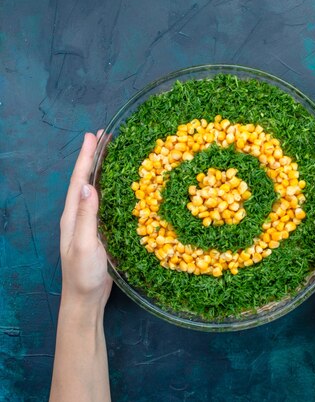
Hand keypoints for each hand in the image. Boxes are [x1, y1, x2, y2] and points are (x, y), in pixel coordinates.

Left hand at [59, 130, 110, 311]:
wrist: (85, 298)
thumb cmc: (83, 274)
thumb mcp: (86, 245)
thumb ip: (86, 217)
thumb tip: (88, 186)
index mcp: (72, 216)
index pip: (79, 180)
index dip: (86, 158)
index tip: (94, 136)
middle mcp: (78, 216)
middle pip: (85, 180)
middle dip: (93, 157)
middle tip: (104, 136)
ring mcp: (89, 223)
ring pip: (95, 190)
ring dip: (101, 170)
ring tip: (111, 153)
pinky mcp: (100, 231)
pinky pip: (105, 203)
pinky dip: (111, 188)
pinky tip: (121, 186)